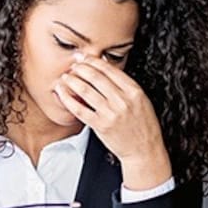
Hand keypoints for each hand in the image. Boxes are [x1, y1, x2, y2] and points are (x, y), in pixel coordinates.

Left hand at [54, 53, 172, 189]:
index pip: (109, 69)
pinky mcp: (100, 125)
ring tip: (66, 77)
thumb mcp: (141, 100)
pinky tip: (62, 93)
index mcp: (134, 91)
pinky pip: (80, 109)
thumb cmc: (142, 125)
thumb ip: (125, 85)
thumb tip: (105, 67)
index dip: (93, 61)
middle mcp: (122, 100)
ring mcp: (111, 113)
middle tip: (73, 66)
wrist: (144, 150)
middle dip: (80, 68)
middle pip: (95, 77)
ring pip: (86, 90)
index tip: (84, 58)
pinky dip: (68, 99)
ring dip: (72, 81)